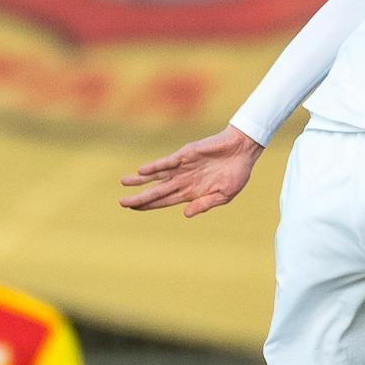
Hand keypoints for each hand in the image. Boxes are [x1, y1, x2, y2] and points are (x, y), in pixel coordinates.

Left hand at [120, 125, 263, 218]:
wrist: (243, 150)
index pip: (164, 201)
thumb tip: (186, 214)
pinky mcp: (186, 154)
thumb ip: (205, 204)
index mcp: (191, 192)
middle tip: (121, 203)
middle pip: (156, 191)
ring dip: (140, 180)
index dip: (149, 206)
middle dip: (139, 198)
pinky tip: (142, 171)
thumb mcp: (224, 195)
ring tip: (123, 183)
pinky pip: (167, 162)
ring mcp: (183, 167)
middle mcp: (183, 180)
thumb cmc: (236, 174)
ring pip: (157, 175)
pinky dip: (155, 167)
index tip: (133, 209)